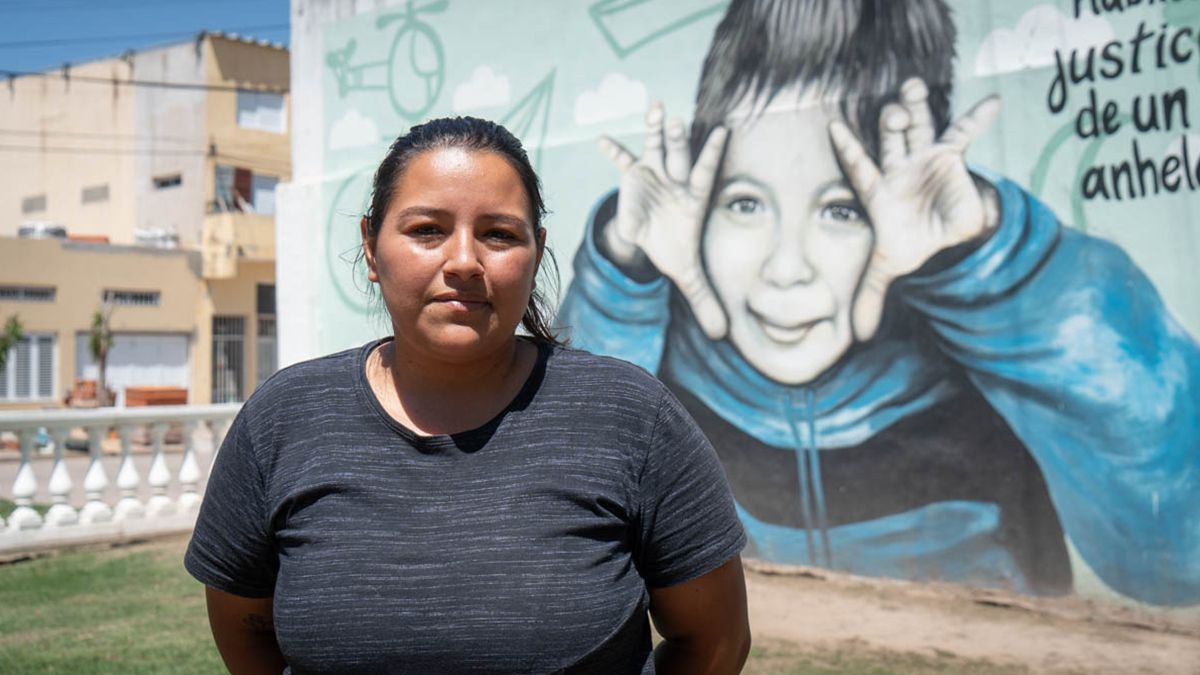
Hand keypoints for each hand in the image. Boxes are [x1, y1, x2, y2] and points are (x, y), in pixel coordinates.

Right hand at [597, 103, 729, 338]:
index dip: (714, 153)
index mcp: (693, 199)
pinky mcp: (634, 176)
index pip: (706, 173)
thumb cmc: (675, 249)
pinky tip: (602, 138)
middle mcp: (676, 181)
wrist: (654, 239)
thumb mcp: (689, 276)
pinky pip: (623, 160)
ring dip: (656, 129)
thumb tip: (723, 335)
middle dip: (679, 140)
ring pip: (657, 147)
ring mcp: (655, 175)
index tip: (724, 131)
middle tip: (681, 121)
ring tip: (657, 109)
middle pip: (680, 156)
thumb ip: (705, 301)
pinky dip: (613, 150)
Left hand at [829, 78, 1000, 340]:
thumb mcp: (887, 271)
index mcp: (878, 192)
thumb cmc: (909, 244)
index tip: (832, 128)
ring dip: (917, 108)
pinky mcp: (950, 156)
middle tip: (891, 112)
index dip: (847, 151)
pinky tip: (994, 101)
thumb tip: (856, 337)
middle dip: (891, 124)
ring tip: (914, 86)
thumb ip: (870, 297)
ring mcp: (923, 159)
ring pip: (919, 127)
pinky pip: (964, 133)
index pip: (859, 169)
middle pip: (890, 141)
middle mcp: (898, 169)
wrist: (939, 237)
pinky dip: (978, 118)